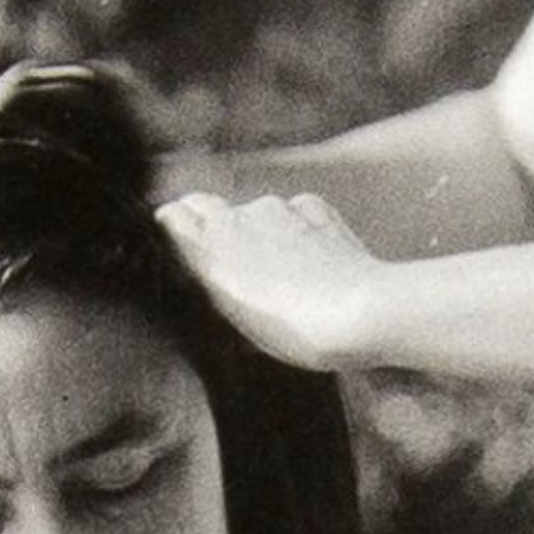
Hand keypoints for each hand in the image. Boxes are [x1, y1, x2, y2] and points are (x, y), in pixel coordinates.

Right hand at [156, 191, 377, 369]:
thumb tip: (173, 229)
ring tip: (269, 271)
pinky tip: (304, 258)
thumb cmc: (294, 327)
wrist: (361, 313)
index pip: (175, 215)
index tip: (173, 244)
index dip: (172, 227)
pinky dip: (292, 228)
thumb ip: (201, 265)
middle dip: (205, 223)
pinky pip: (293, 212)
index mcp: (213, 241)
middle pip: (208, 206)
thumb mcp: (231, 306)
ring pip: (252, 211)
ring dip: (253, 231)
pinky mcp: (316, 211)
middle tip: (216, 259)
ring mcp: (282, 209)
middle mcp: (242, 214)